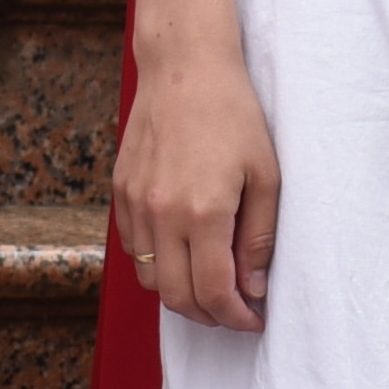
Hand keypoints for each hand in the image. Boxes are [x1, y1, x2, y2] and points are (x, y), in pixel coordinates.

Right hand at [115, 31, 278, 327]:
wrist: (185, 68)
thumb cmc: (234, 115)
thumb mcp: (266, 175)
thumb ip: (258, 238)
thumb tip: (253, 288)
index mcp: (203, 212)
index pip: (213, 292)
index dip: (235, 317)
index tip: (253, 319)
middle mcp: (162, 214)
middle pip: (177, 297)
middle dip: (209, 316)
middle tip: (234, 311)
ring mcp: (135, 204)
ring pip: (151, 279)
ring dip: (181, 293)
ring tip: (211, 283)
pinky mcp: (122, 191)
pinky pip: (134, 249)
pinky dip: (158, 263)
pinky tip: (184, 250)